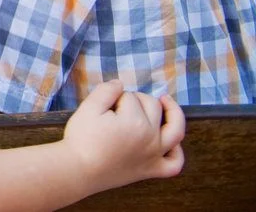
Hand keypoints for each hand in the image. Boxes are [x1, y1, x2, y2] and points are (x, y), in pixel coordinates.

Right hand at [63, 80, 185, 191]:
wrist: (78, 170)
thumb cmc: (82, 139)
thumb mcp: (88, 108)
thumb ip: (106, 90)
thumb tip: (120, 84)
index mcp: (135, 121)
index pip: (130, 97)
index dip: (115, 98)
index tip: (103, 107)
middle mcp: (151, 137)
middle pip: (152, 106)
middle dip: (136, 100)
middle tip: (118, 106)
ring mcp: (155, 155)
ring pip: (175, 130)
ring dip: (173, 113)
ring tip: (165, 102)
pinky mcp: (152, 170)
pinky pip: (175, 163)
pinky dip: (177, 152)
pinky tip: (171, 143)